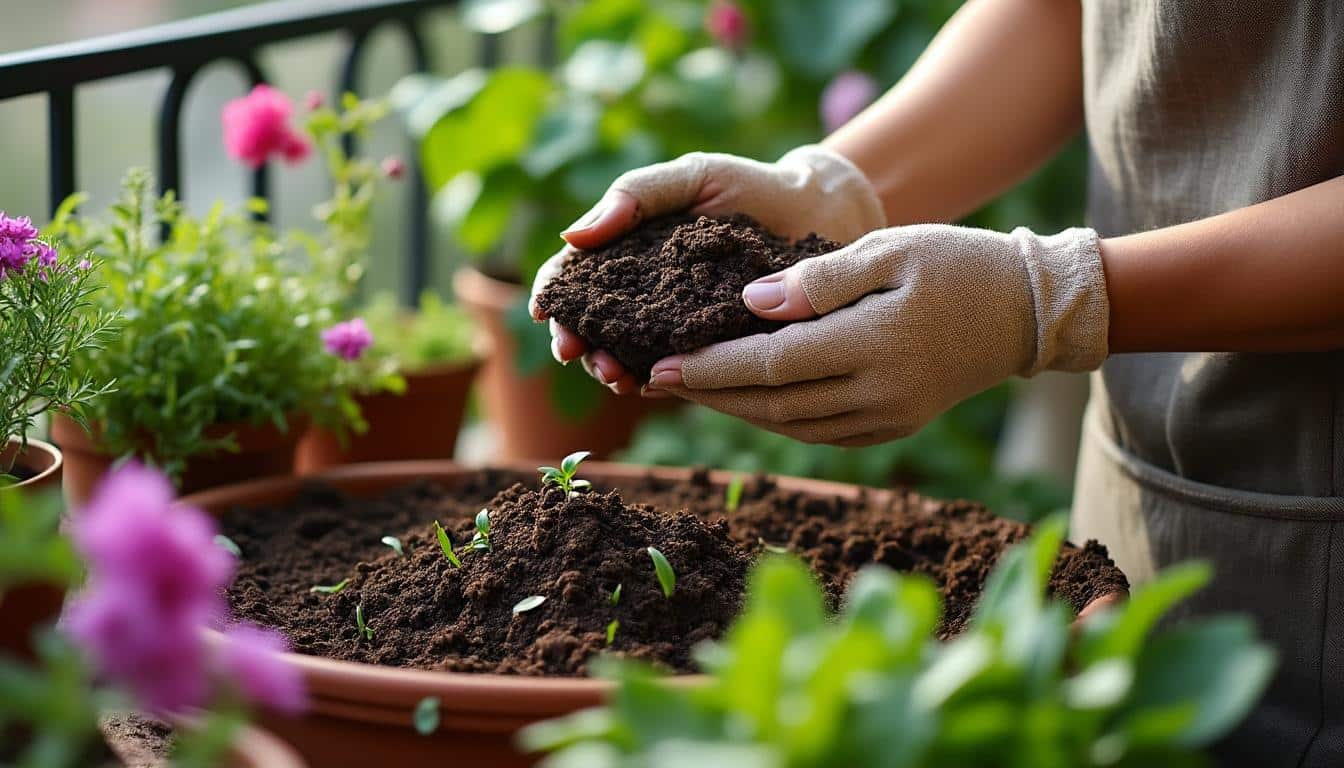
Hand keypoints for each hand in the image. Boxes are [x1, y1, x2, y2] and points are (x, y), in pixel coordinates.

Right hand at [528, 145, 884, 394]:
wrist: (821, 212)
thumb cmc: (752, 186)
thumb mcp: (692, 178)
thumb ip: (637, 195)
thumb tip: (572, 238)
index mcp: (631, 254)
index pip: (577, 280)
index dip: (555, 297)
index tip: (547, 315)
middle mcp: (649, 296)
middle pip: (596, 328)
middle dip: (581, 346)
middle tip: (581, 356)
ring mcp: (680, 328)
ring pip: (631, 358)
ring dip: (613, 372)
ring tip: (617, 377)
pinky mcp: (718, 352)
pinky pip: (683, 375)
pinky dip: (663, 384)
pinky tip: (655, 386)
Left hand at [644, 224, 1109, 444]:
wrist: (1027, 311)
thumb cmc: (956, 263)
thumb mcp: (889, 250)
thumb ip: (818, 278)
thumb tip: (749, 303)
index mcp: (873, 346)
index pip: (771, 366)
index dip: (712, 369)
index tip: (663, 365)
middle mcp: (878, 395)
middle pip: (772, 405)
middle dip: (710, 395)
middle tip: (657, 380)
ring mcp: (888, 418)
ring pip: (792, 426)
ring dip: (736, 412)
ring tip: (692, 389)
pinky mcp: (893, 426)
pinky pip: (820, 434)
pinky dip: (776, 420)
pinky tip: (746, 401)